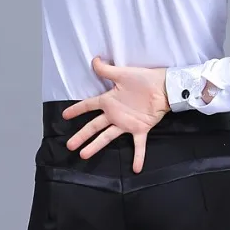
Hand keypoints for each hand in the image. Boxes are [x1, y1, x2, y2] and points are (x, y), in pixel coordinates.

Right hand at [62, 57, 169, 172]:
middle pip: (93, 126)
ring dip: (96, 146)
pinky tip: (136, 169)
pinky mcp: (140, 129)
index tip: (65, 115)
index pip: (88, 105)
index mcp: (109, 100)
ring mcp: (126, 123)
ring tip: (84, 155)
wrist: (164, 86)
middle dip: (81, 135)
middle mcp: (115, 114)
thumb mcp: (123, 73)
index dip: (77, 110)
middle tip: (69, 145)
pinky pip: (139, 145)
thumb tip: (94, 59)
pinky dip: (138, 157)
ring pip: (107, 137)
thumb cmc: (144, 78)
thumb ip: (107, 70)